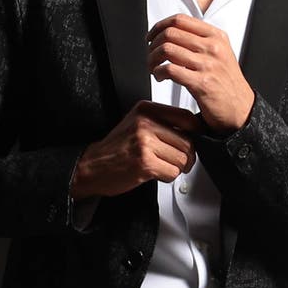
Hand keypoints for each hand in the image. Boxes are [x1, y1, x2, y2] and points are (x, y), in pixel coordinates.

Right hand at [70, 100, 201, 198]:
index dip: (196, 132)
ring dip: (175, 168)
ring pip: (182, 158)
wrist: (92, 166)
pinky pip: (172, 172)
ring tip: (161, 166)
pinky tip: (154, 173)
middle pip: (188, 141)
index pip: (186, 117)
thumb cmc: (116, 148)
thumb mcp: (136, 123)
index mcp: (146, 109)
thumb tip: (192, 129)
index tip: (193, 140)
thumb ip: (161, 122)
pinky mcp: (145, 162)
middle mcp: (146, 123)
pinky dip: (167, 177)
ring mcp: (145, 142)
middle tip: (178, 161)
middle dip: (186, 156)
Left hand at [147, 14, 254, 132]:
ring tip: (154, 68)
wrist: (241, 109)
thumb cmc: (226, 83)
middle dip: (153, 45)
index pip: (180, 20)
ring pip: (167, 50)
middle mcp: (213, 47)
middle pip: (170, 33)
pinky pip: (170, 70)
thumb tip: (171, 33)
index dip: (159, 27)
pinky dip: (158, 72)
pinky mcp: (202, 83)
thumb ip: (200, 41)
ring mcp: (208, 65)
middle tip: (151, 56)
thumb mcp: (220, 53)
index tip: (152, 37)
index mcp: (216, 36)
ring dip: (153, 59)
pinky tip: (160, 77)